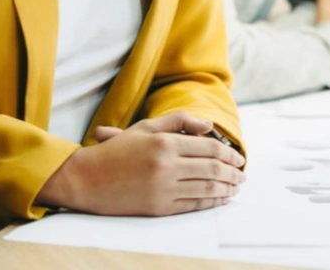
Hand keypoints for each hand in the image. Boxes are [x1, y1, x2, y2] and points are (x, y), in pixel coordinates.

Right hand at [37, 111, 245, 216]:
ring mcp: (164, 189)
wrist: (87, 179)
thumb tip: (209, 126)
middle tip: (243, 174)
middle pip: (212, 169)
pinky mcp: (159, 208)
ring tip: (236, 187)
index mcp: (165, 143)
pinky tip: (220, 199)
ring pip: (207, 188)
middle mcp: (167, 165)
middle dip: (233, 173)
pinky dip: (211, 202)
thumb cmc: (117, 151)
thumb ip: (179, 121)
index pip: (209, 148)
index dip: (229, 154)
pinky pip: (193, 205)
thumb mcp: (146, 127)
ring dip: (226, 188)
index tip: (239, 158)